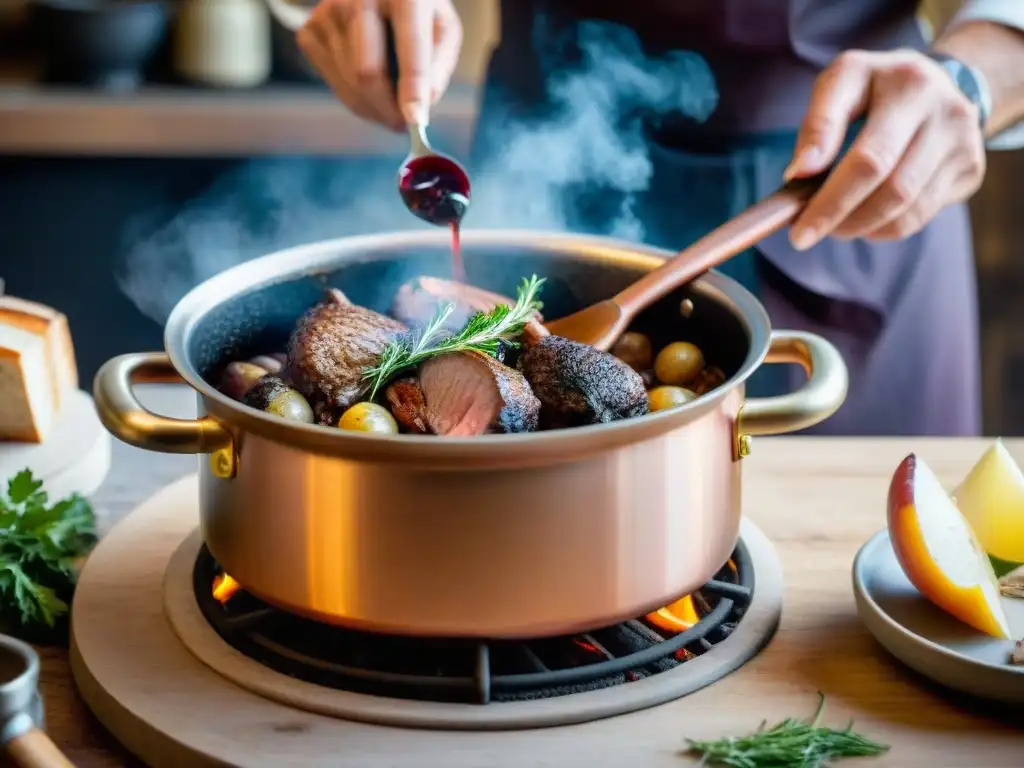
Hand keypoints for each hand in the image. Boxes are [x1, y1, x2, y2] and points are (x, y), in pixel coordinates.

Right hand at [297, 0, 462, 130]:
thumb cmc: (415, 12)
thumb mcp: (443, 30)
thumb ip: (439, 67)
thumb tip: (421, 108)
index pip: (410, 46)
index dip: (412, 88)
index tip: (415, 121)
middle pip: (368, 73)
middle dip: (387, 110)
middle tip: (402, 126)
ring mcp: (329, 13)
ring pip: (350, 85)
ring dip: (373, 107)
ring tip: (389, 99)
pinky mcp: (310, 30)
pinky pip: (333, 84)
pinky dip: (353, 96)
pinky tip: (366, 82)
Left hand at [786, 49, 985, 249]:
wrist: (938, 83)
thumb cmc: (875, 88)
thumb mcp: (841, 84)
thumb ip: (818, 125)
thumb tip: (798, 173)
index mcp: (905, 82)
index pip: (867, 156)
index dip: (830, 196)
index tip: (795, 223)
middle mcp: (943, 109)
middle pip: (888, 184)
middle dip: (838, 216)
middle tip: (804, 234)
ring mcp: (963, 141)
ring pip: (905, 207)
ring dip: (860, 226)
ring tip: (831, 224)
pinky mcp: (970, 168)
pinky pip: (920, 216)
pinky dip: (883, 228)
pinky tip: (863, 219)